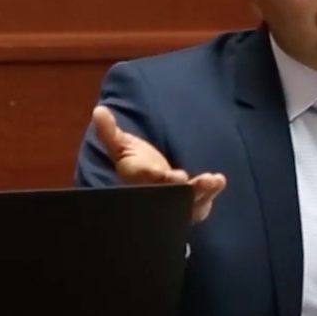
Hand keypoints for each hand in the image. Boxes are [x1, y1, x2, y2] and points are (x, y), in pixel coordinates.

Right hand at [92, 105, 226, 222]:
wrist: (145, 184)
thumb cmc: (134, 162)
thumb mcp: (121, 146)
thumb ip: (110, 131)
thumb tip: (98, 110)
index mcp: (140, 180)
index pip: (149, 181)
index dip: (160, 179)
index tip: (172, 175)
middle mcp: (158, 196)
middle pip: (172, 198)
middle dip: (186, 192)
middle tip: (200, 181)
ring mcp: (175, 203)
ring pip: (189, 204)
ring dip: (203, 193)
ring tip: (215, 180)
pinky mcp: (189, 204)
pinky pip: (200, 205)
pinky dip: (210, 195)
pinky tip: (218, 181)